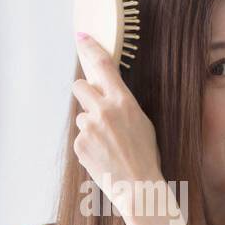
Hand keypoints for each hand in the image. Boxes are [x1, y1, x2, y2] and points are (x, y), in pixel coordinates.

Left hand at [72, 34, 161, 204]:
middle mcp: (103, 111)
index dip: (91, 48)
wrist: (138, 187)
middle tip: (95, 107)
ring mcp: (88, 128)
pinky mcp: (79, 145)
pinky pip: (80, 137)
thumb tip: (106, 94)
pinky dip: (89, 145)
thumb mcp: (142, 121)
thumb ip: (122, 104)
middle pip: (80, 87)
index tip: (82, 37)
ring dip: (91, 126)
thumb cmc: (146, 155)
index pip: (104, 66)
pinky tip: (103, 156)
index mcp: (123, 101)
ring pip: (82, 117)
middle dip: (85, 94)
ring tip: (109, 145)